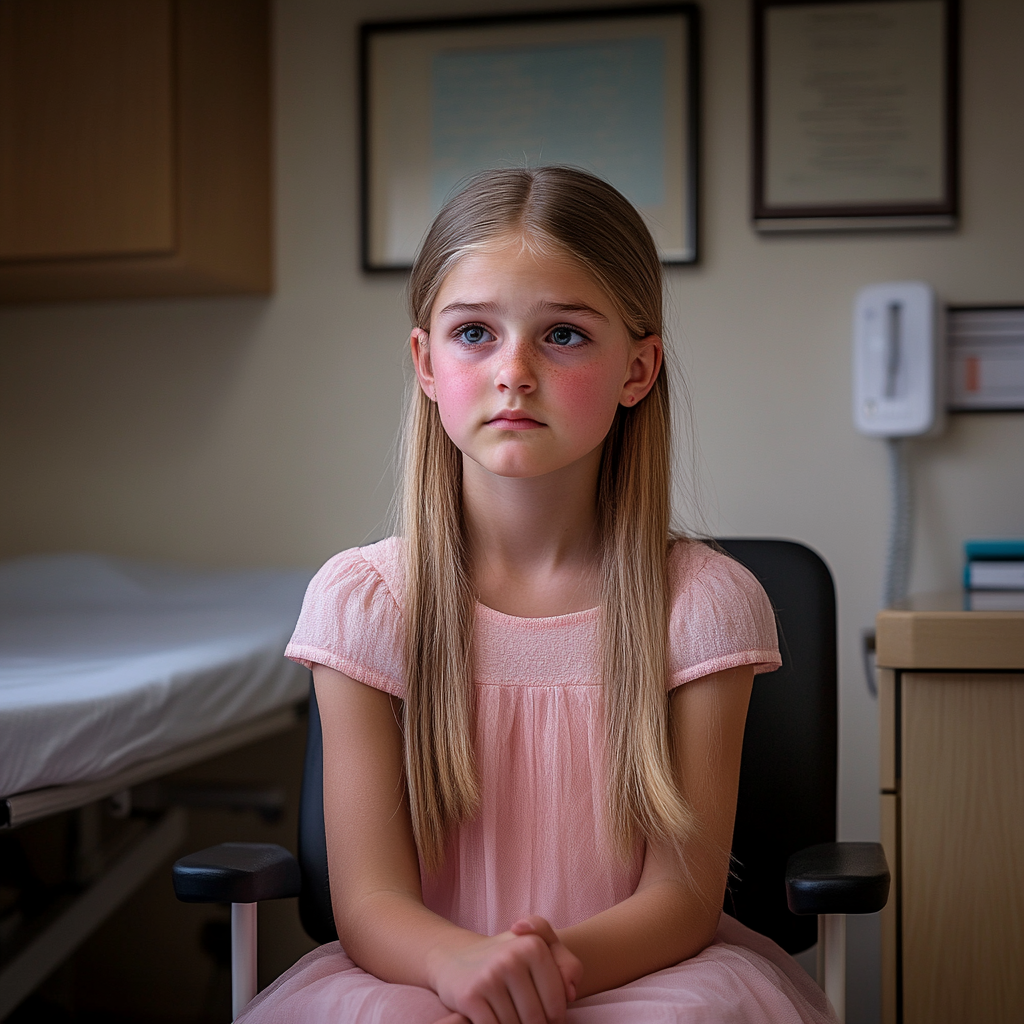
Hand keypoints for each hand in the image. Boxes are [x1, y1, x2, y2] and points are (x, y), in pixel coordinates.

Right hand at [428, 920, 579, 1023]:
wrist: (454, 957)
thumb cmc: (507, 958)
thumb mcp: (539, 950)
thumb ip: (567, 965)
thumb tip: (571, 992)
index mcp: (533, 945)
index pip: (557, 1003)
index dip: (554, 1018)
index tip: (546, 1016)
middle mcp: (511, 958)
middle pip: (536, 1019)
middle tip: (526, 1018)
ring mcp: (489, 976)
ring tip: (510, 1016)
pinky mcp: (470, 996)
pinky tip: (493, 1019)